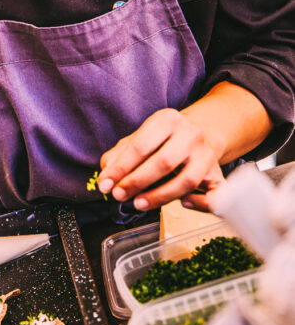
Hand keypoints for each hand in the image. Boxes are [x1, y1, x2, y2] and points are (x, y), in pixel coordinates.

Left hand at [97, 108, 223, 211]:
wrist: (203, 134)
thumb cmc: (164, 140)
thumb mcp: (140, 138)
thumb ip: (119, 154)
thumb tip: (106, 173)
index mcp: (168, 120)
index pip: (140, 145)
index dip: (120, 168)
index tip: (105, 185)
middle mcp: (191, 135)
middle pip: (164, 162)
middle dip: (137, 182)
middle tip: (119, 195)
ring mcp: (207, 155)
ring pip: (187, 180)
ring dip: (160, 196)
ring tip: (139, 204)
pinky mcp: (219, 175)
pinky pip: (214, 195)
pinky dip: (200, 203)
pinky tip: (183, 204)